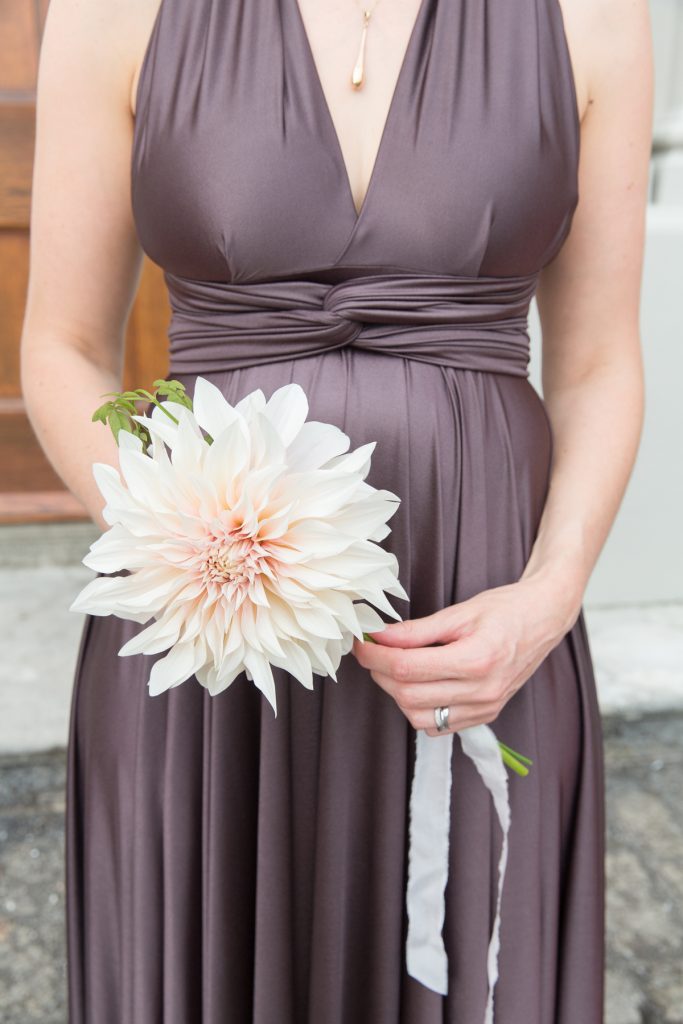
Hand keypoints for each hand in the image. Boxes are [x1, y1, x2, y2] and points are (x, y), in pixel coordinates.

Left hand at [351, 578, 578, 735]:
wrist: (544, 619)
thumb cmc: (506, 609)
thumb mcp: (459, 612)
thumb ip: (416, 629)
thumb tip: (379, 636)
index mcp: (476, 660)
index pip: (407, 668)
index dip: (375, 656)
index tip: (361, 642)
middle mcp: (482, 691)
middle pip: (408, 696)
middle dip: (380, 673)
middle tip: (371, 651)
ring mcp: (485, 708)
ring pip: (418, 717)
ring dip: (396, 694)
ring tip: (393, 666)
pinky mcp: (486, 715)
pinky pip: (438, 725)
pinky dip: (417, 708)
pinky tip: (417, 684)